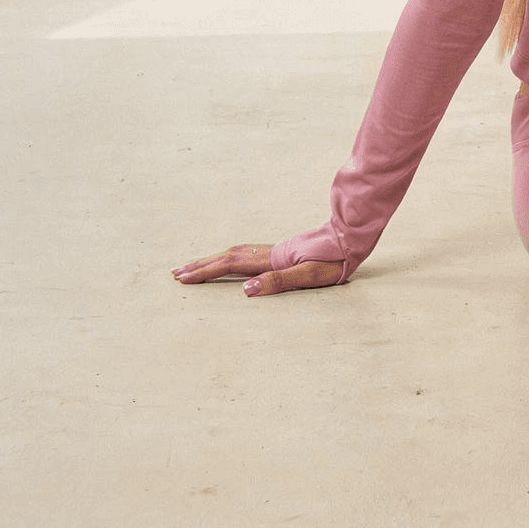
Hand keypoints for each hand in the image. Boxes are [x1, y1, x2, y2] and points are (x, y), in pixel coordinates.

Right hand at [171, 243, 345, 297]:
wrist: (352, 236)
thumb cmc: (335, 259)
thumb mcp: (310, 275)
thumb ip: (278, 282)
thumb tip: (244, 290)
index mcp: (272, 260)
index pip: (231, 265)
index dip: (206, 272)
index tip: (183, 278)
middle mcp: (269, 252)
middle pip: (228, 257)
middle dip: (201, 265)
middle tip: (176, 273)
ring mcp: (275, 250)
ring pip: (236, 253)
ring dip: (213, 259)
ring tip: (194, 266)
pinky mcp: (282, 252)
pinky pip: (248, 254)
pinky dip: (230, 257)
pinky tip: (229, 260)